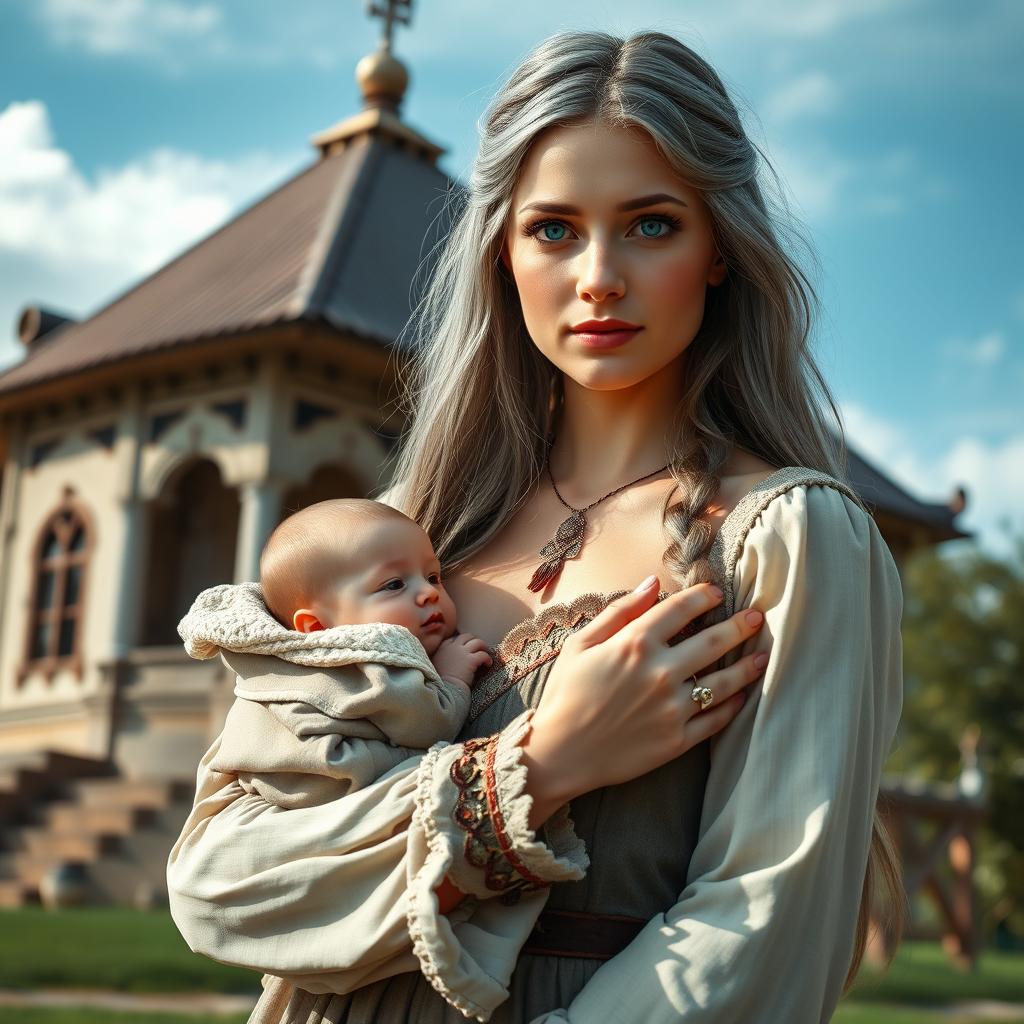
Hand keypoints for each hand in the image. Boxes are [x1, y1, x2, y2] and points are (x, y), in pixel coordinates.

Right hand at [432, 632, 492, 688]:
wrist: (444, 690)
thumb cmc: (441, 682)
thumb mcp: (436, 666)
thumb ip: (443, 659)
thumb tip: (452, 661)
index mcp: (442, 648)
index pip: (454, 639)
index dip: (462, 642)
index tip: (466, 648)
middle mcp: (452, 647)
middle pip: (466, 636)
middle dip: (474, 640)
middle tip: (480, 648)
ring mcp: (462, 652)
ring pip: (477, 642)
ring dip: (483, 647)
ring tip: (487, 653)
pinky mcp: (471, 660)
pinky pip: (483, 654)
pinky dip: (488, 658)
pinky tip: (488, 664)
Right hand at [520, 575, 766, 827]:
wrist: (560, 754)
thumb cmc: (565, 694)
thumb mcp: (581, 644)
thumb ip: (619, 611)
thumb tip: (653, 583)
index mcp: (635, 643)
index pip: (682, 609)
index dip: (704, 597)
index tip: (717, 593)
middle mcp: (660, 672)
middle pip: (714, 642)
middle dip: (741, 626)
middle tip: (758, 617)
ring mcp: (673, 708)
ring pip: (724, 681)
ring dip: (749, 666)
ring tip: (763, 656)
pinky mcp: (678, 740)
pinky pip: (716, 719)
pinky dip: (733, 705)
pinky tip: (742, 695)